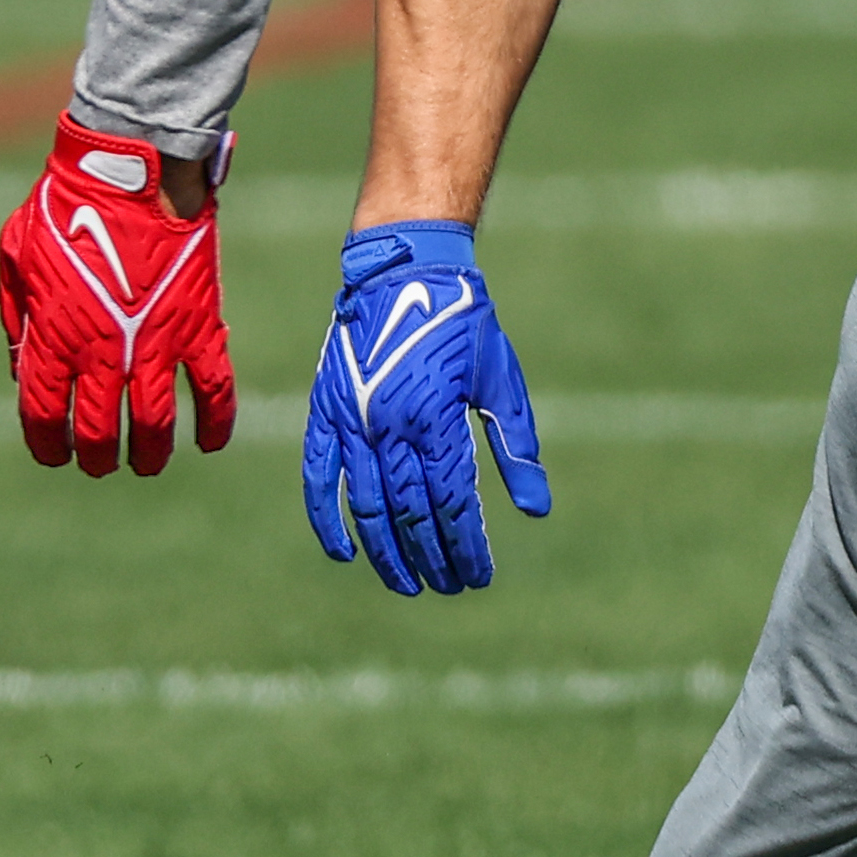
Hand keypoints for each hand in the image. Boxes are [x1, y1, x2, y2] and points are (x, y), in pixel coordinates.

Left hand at [0, 114, 231, 476]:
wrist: (131, 171)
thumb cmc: (64, 206)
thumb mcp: (16, 256)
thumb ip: (17, 316)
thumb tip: (23, 366)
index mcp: (53, 338)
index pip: (44, 416)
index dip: (47, 445)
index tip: (55, 453)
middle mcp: (103, 352)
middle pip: (99, 432)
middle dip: (97, 457)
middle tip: (101, 461)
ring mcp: (155, 343)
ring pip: (155, 423)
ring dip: (150, 452)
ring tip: (147, 461)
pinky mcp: (198, 327)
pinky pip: (214, 389)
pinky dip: (215, 422)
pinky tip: (209, 441)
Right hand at [303, 223, 549, 594]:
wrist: (404, 270)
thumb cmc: (463, 324)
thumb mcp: (500, 382)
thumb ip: (516, 447)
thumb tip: (536, 510)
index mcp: (435, 419)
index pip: (450, 506)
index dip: (465, 548)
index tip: (480, 576)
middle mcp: (389, 426)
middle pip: (410, 516)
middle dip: (432, 559)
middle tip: (450, 586)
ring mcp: (353, 422)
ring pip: (366, 507)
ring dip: (387, 554)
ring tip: (409, 584)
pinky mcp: (327, 413)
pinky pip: (320, 479)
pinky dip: (328, 520)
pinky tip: (345, 554)